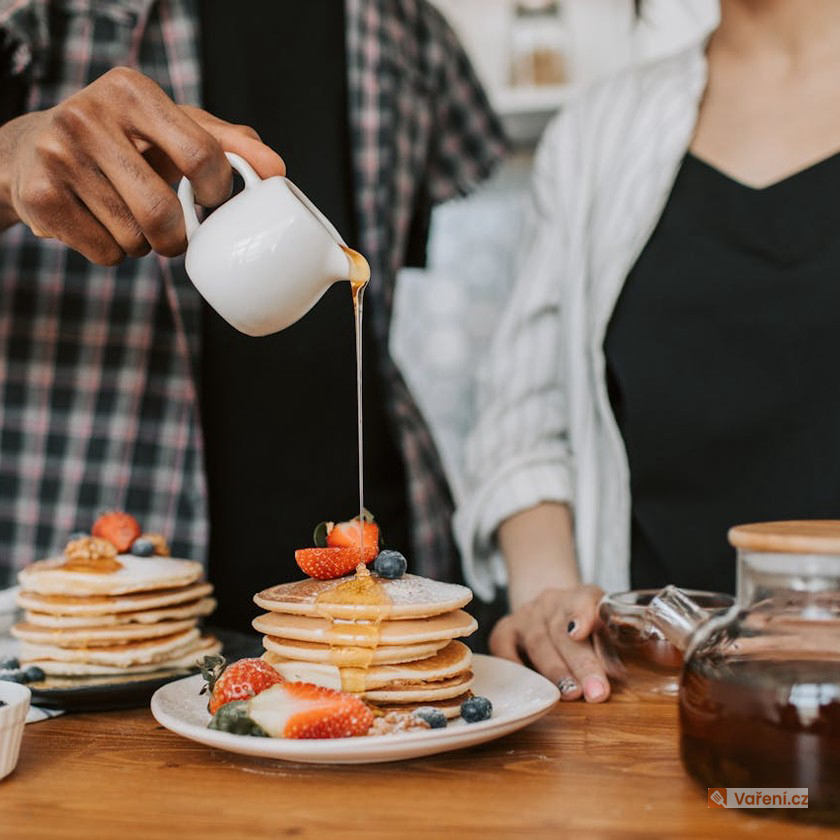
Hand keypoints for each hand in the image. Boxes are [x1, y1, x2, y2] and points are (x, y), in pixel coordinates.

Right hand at [0, 67, 285, 263]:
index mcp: (131, 90)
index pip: (201, 155)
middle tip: (176, 233)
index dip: (218, 192)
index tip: (213, 200)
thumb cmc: (127, 140)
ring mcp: (57, 155)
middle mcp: (87, 115)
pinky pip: (106, 254)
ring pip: (134, 240)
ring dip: (145, 246)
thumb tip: (277, 171)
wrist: (35, 149)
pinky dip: (114, 254)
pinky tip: (100, 225)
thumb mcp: (175, 127)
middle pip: (162, 212)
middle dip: (179, 238)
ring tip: (129, 218)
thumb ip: (229, 144)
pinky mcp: (39, 196)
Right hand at [489, 585, 609, 701]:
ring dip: (555, 671)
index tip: (580, 633)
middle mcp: (550, 602)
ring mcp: (526, 615)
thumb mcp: (602, 626)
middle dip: (580, 663)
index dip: (581, 615)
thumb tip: (618, 674)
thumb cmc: (582, 625)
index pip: (582, 600)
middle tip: (596, 692)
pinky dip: (515, 667)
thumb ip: (609, 644)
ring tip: (571, 694)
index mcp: (580, 596)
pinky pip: (504, 648)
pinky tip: (530, 686)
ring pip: (538, 642)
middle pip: (562, 630)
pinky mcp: (505, 630)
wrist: (549, 610)